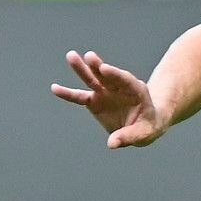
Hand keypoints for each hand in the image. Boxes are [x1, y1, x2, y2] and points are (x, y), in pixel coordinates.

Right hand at [50, 51, 167, 148]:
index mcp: (136, 91)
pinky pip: (79, 97)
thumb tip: (111, 144)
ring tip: (71, 56)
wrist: (141, 125)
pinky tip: (54, 88)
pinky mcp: (94, 100)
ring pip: (92, 79)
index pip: (126, 80)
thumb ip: (128, 136)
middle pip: (108, 76)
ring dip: (82, 69)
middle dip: (99, 66)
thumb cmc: (146, 127)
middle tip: (90, 56)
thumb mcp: (143, 134)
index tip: (104, 68)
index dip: (116, 74)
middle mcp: (119, 88)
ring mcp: (105, 92)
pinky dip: (67, 93)